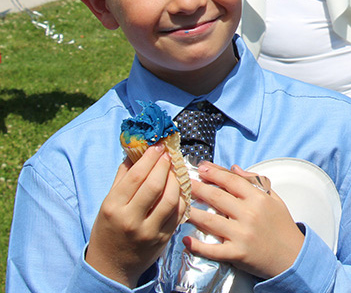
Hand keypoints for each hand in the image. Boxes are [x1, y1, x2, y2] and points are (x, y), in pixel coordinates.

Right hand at [86, 145, 185, 287]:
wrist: (111, 264)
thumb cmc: (109, 227)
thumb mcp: (108, 202)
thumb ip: (123, 176)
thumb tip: (137, 150)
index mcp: (113, 207)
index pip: (136, 177)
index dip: (150, 158)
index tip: (158, 146)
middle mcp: (131, 220)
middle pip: (155, 186)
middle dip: (165, 166)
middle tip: (169, 154)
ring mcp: (149, 231)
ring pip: (171, 199)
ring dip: (176, 180)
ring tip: (175, 170)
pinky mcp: (164, 238)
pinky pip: (179, 213)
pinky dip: (182, 197)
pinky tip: (180, 187)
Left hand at [183, 162, 304, 278]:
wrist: (292, 255)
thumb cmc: (283, 226)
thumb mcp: (274, 199)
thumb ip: (255, 182)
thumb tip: (234, 168)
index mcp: (258, 199)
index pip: (232, 181)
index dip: (215, 173)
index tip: (201, 168)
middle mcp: (249, 214)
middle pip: (217, 197)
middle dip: (197, 188)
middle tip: (183, 182)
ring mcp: (242, 234)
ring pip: (210, 220)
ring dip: (192, 212)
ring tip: (180, 205)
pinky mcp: (237, 253)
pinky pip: (212, 249)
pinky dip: (197, 246)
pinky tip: (185, 239)